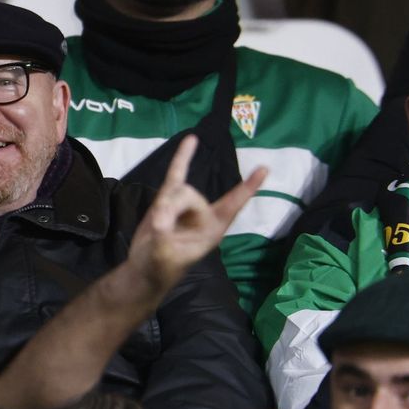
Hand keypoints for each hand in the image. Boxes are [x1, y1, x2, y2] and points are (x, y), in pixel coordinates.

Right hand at [128, 135, 266, 296]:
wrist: (143, 269)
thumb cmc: (160, 268)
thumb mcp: (164, 256)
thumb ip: (163, 236)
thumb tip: (160, 218)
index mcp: (212, 230)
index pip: (233, 205)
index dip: (248, 189)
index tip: (264, 169)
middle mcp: (204, 214)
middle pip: (192, 195)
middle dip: (173, 207)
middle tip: (160, 230)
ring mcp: (185, 204)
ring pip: (178, 189)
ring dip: (165, 204)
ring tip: (156, 227)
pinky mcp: (168, 198)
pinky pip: (176, 174)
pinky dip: (183, 157)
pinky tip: (191, 139)